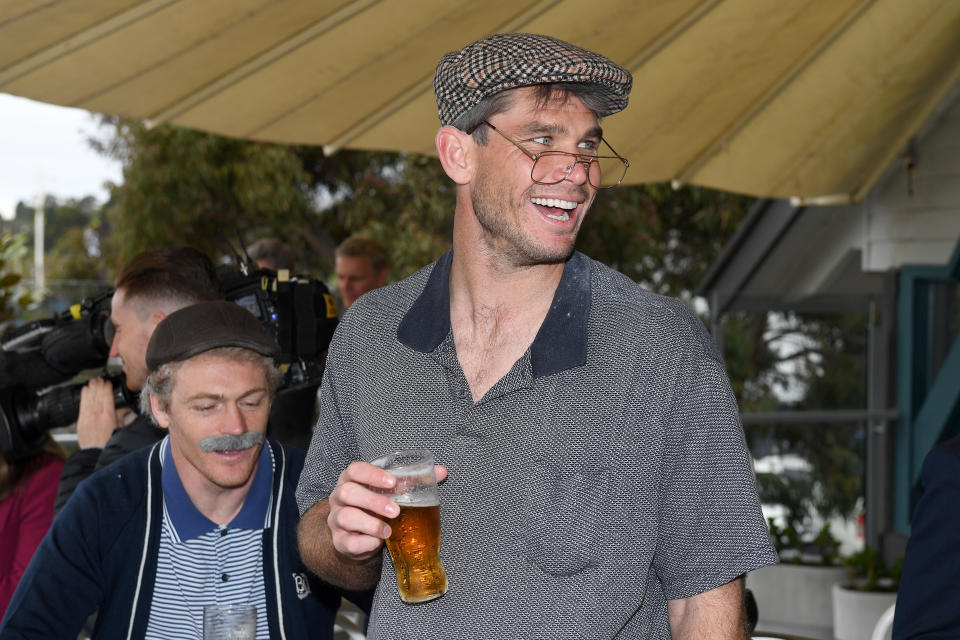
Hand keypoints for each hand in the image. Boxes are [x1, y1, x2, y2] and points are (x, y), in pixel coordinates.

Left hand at [76, 377, 118, 448]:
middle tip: (99, 379)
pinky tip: (84, 391)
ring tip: (92, 381)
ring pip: (89, 399)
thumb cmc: (109, 442)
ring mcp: (88, 417)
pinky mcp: (81, 421)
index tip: (107, 383)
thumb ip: (121, 416)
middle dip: (98, 386)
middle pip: (98, 396)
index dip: (107, 389)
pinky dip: (83, 397)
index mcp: (109, 416)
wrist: (95, 452)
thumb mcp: (119, 428)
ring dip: (91, 389)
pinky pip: (82, 406)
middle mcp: (97, 415)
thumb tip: (124, 409)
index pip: (107, 398)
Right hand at [326, 461, 447, 560]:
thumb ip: (413, 481)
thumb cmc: (376, 507)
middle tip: (396, 511)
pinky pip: (348, 542)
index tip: (392, 483)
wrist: (360, 537)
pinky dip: (365, 543)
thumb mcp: (391, 492)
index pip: (355, 470)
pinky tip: (378, 542)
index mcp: (351, 479)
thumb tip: (442, 471)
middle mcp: (339, 497)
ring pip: (345, 517)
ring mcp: (336, 520)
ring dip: (370, 524)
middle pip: (348, 493)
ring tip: (389, 530)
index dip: (372, 475)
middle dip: (374, 501)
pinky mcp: (339, 541)